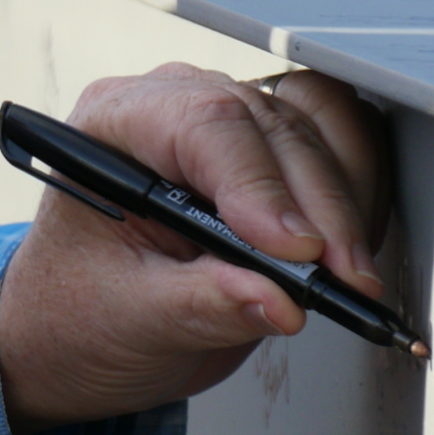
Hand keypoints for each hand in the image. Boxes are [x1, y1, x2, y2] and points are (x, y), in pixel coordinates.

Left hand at [0, 64, 391, 431]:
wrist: (77, 327)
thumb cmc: (77, 310)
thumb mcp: (127, 320)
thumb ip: (201, 306)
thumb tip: (278, 302)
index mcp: (113, 126)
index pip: (204, 123)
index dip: (260, 186)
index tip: (297, 252)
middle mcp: (172, 107)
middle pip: (272, 126)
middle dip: (319, 209)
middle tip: (341, 282)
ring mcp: (226, 124)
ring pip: (319, 129)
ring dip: (345, 202)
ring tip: (343, 275)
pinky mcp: (269, 151)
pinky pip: (339, 146)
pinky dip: (356, 197)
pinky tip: (343, 253)